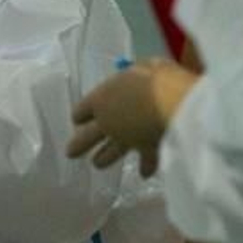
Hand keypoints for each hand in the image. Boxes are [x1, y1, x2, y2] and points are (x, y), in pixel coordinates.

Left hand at [66, 58, 197, 176]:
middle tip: (71, 153)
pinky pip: (144, 161)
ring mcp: (125, 139)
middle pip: (86, 138)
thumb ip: (133, 78)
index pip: (82, 110)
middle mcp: (107, 123)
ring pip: (108, 154)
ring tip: (97, 164)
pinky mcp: (146, 149)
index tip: (77, 119)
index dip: (80, 115)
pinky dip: (146, 166)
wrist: (171, 102)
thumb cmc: (153, 78)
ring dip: (103, 159)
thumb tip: (136, 79)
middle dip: (78, 146)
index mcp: (100, 99)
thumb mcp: (139, 68)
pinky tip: (145, 173)